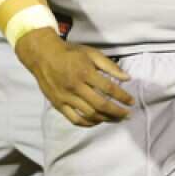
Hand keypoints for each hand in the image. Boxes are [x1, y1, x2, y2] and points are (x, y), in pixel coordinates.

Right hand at [16, 28, 134, 126]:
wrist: (43, 55)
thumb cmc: (69, 52)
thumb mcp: (91, 53)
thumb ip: (110, 66)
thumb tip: (127, 78)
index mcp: (85, 72)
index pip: (109, 88)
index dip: (123, 96)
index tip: (131, 102)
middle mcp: (76, 86)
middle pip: (101, 104)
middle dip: (117, 112)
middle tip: (127, 115)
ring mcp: (66, 97)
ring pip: (89, 114)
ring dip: (105, 119)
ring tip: (114, 119)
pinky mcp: (58, 104)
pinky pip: (74, 119)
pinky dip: (87, 123)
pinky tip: (96, 122)